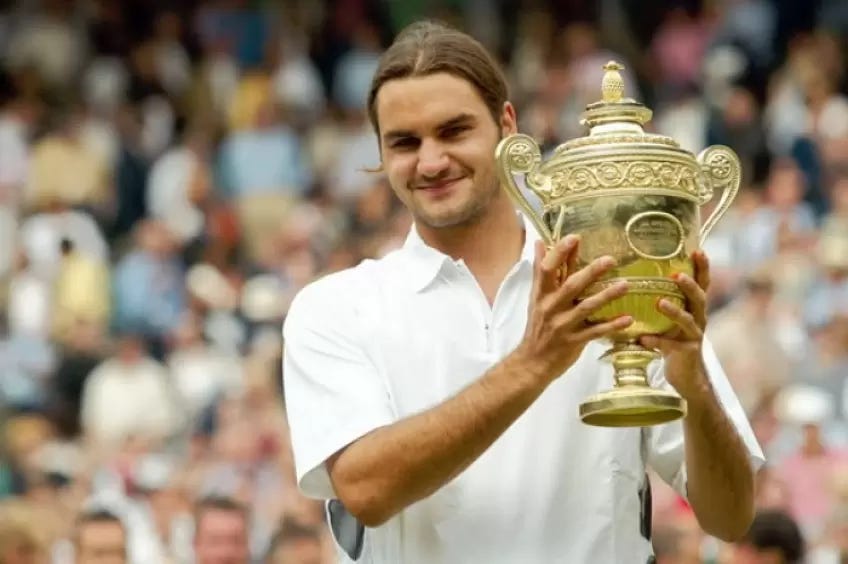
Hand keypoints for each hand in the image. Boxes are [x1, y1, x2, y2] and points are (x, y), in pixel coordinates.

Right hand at [515, 235, 633, 384]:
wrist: (532, 362)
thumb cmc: (537, 326)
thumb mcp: (536, 297)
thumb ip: (541, 270)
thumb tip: (540, 242)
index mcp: (541, 294)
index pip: (547, 269)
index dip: (560, 253)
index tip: (575, 238)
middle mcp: (551, 307)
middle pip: (571, 286)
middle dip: (591, 272)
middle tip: (610, 259)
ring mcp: (563, 325)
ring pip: (586, 307)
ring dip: (607, 296)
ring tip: (625, 285)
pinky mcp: (574, 341)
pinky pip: (595, 332)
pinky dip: (611, 325)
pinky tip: (628, 319)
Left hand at [640, 250, 710, 397]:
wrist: (685, 375)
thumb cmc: (673, 341)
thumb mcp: (669, 320)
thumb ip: (659, 301)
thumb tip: (632, 278)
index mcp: (694, 307)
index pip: (702, 283)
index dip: (702, 267)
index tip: (698, 250)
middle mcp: (698, 318)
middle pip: (699, 298)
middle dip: (690, 285)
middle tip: (677, 275)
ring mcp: (693, 336)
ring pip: (687, 320)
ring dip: (674, 311)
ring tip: (659, 303)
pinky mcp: (685, 352)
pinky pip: (669, 345)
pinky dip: (655, 341)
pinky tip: (642, 339)